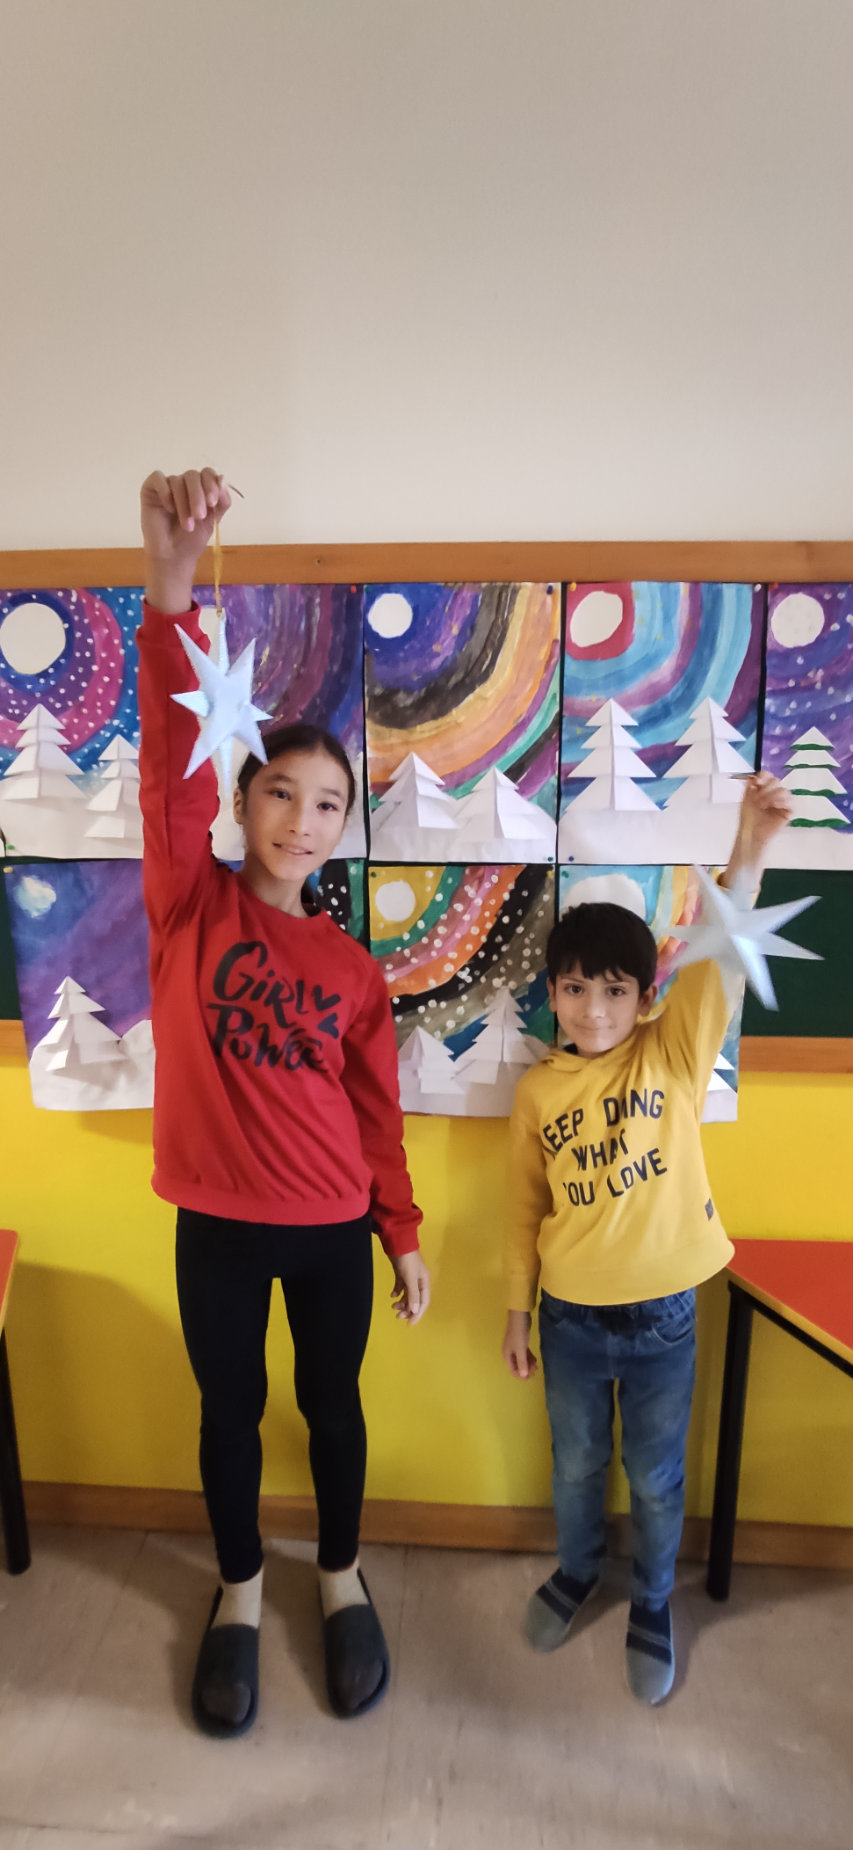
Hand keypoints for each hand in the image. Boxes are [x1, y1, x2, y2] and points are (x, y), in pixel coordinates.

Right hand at [140, 467, 231, 614]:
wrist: (173, 556)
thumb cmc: (192, 539)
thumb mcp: (213, 520)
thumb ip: (221, 500)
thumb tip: (222, 477)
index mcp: (200, 489)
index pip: (207, 473)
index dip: (211, 484)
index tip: (212, 502)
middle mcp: (184, 484)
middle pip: (192, 475)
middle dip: (198, 495)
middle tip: (199, 516)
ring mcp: (167, 485)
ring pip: (177, 481)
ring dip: (183, 503)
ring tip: (186, 524)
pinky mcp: (150, 489)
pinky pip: (158, 479)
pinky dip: (165, 492)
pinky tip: (169, 509)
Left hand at [390, 1248, 430, 1324]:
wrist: (398, 1242)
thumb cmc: (407, 1260)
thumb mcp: (410, 1278)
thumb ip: (413, 1294)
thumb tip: (414, 1311)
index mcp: (424, 1282)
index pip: (423, 1302)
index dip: (417, 1314)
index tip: (409, 1323)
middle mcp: (419, 1281)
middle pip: (415, 1300)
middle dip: (407, 1309)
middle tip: (397, 1316)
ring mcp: (410, 1277)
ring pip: (407, 1294)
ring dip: (401, 1302)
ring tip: (393, 1306)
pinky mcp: (402, 1273)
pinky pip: (401, 1286)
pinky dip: (397, 1292)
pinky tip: (392, 1295)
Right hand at [502, 1310, 537, 1379]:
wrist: (519, 1317)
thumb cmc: (519, 1334)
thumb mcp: (521, 1349)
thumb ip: (522, 1363)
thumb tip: (523, 1376)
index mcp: (507, 1355)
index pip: (513, 1370)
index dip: (521, 1375)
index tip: (531, 1375)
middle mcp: (509, 1353)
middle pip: (517, 1365)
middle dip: (526, 1369)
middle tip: (535, 1369)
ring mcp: (514, 1347)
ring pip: (521, 1359)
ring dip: (528, 1364)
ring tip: (537, 1365)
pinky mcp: (520, 1342)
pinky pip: (524, 1354)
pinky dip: (528, 1357)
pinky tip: (535, 1359)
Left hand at [722, 772, 792, 888]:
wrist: (751, 834)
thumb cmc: (748, 820)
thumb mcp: (745, 800)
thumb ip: (749, 787)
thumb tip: (752, 776)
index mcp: (763, 789)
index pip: (767, 776)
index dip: (764, 776)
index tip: (757, 782)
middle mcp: (773, 793)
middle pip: (776, 781)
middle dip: (766, 789)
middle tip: (759, 800)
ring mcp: (781, 802)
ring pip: (784, 791)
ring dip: (773, 796)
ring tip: (765, 806)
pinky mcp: (788, 811)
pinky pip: (791, 803)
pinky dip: (784, 802)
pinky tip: (776, 806)